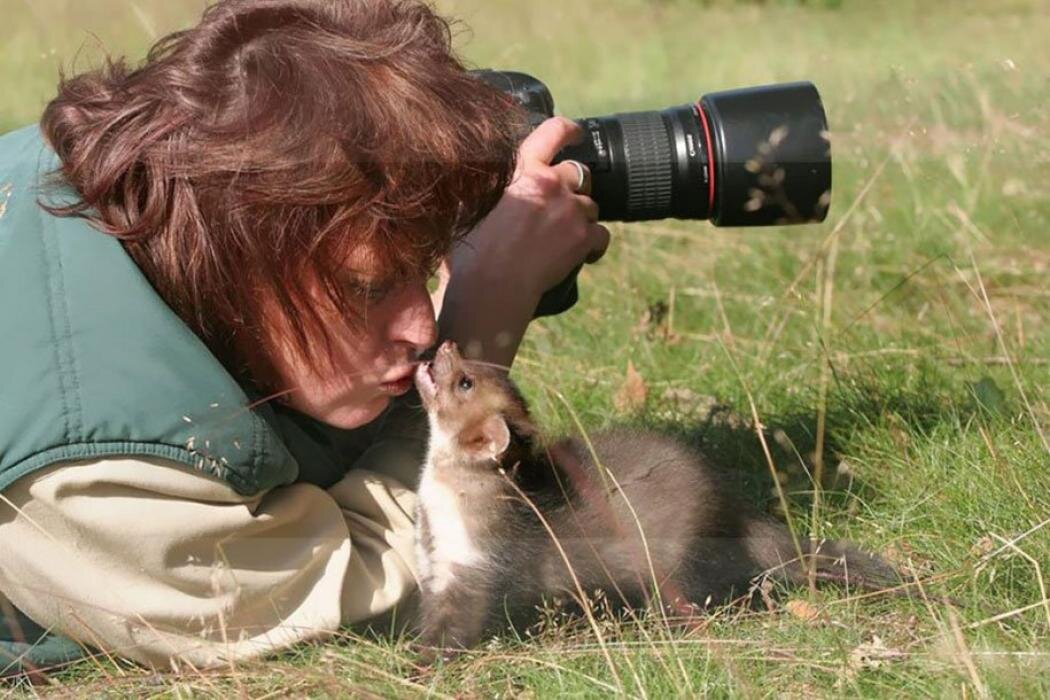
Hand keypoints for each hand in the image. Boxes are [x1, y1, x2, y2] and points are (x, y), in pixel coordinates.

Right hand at [448, 116, 610, 301]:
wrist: (492, 283)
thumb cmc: (473, 249)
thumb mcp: (471, 203)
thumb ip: (488, 185)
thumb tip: (486, 178)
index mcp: (524, 169)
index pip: (553, 132)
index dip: (569, 130)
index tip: (576, 133)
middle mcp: (552, 183)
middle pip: (578, 173)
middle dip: (572, 187)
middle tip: (558, 206)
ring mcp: (571, 210)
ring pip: (591, 205)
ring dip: (581, 216)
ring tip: (562, 235)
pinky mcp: (584, 238)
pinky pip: (601, 234)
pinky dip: (594, 244)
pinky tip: (583, 254)